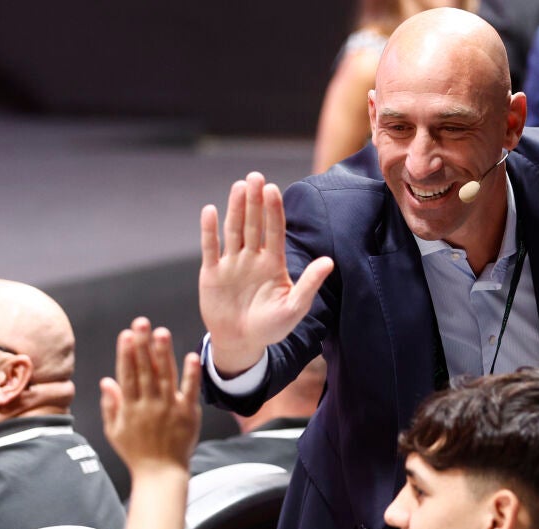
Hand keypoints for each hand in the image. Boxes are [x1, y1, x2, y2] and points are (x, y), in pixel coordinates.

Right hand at [99, 317, 200, 475]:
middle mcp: (149, 405)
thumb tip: (106, 380)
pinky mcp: (188, 414)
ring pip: (165, 376)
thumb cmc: (136, 452)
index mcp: (130, 408)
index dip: (125, 354)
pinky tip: (192, 356)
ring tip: (161, 332)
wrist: (160, 474)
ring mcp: (169, 408)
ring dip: (163, 353)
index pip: (127, 375)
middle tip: (142, 322)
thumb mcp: (115, 430)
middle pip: (145, 370)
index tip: (125, 334)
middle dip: (142, 345)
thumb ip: (111, 404)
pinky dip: (191, 374)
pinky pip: (190, 391)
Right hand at [199, 172, 333, 375]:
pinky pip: (210, 248)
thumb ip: (309, 283)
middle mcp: (252, 258)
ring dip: (235, 208)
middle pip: (253, 224)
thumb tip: (329, 261)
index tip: (274, 190)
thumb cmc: (271, 327)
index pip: (274, 231)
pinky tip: (210, 211)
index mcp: (273, 263)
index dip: (274, 211)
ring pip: (233, 230)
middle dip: (255, 201)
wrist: (242, 343)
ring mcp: (232, 263)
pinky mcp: (212, 273)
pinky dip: (209, 231)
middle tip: (256, 176)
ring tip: (239, 186)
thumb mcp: (294, 307)